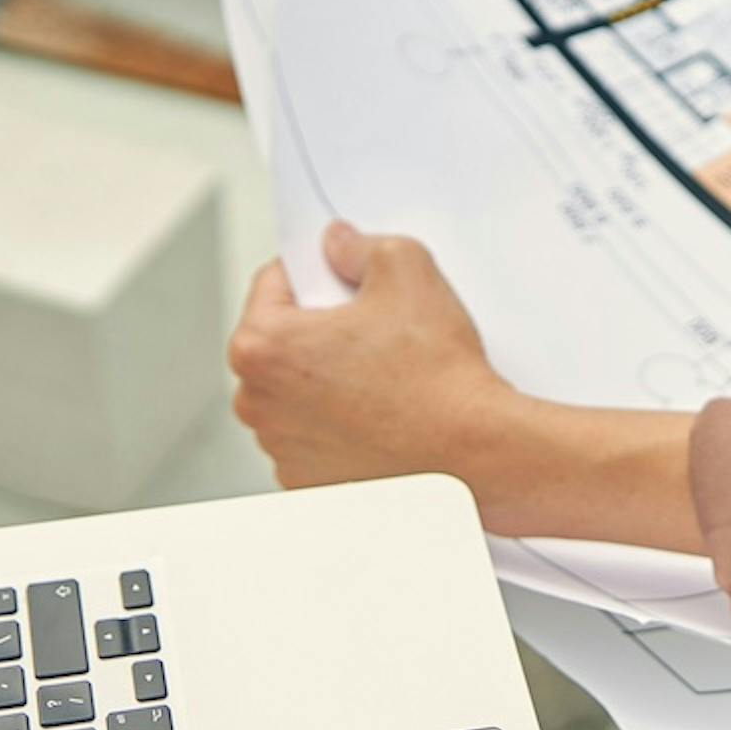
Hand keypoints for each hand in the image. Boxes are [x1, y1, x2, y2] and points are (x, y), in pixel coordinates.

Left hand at [225, 223, 707, 548]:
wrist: (473, 453)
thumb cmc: (436, 377)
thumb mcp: (406, 269)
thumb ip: (359, 246)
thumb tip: (338, 245)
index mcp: (261, 346)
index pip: (271, 284)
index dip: (315, 273)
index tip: (343, 283)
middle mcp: (258, 404)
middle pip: (279, 342)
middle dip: (318, 331)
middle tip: (373, 330)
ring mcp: (281, 449)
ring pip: (296, 392)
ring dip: (327, 380)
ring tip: (384, 377)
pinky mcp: (309, 483)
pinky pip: (315, 437)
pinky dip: (340, 426)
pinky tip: (382, 415)